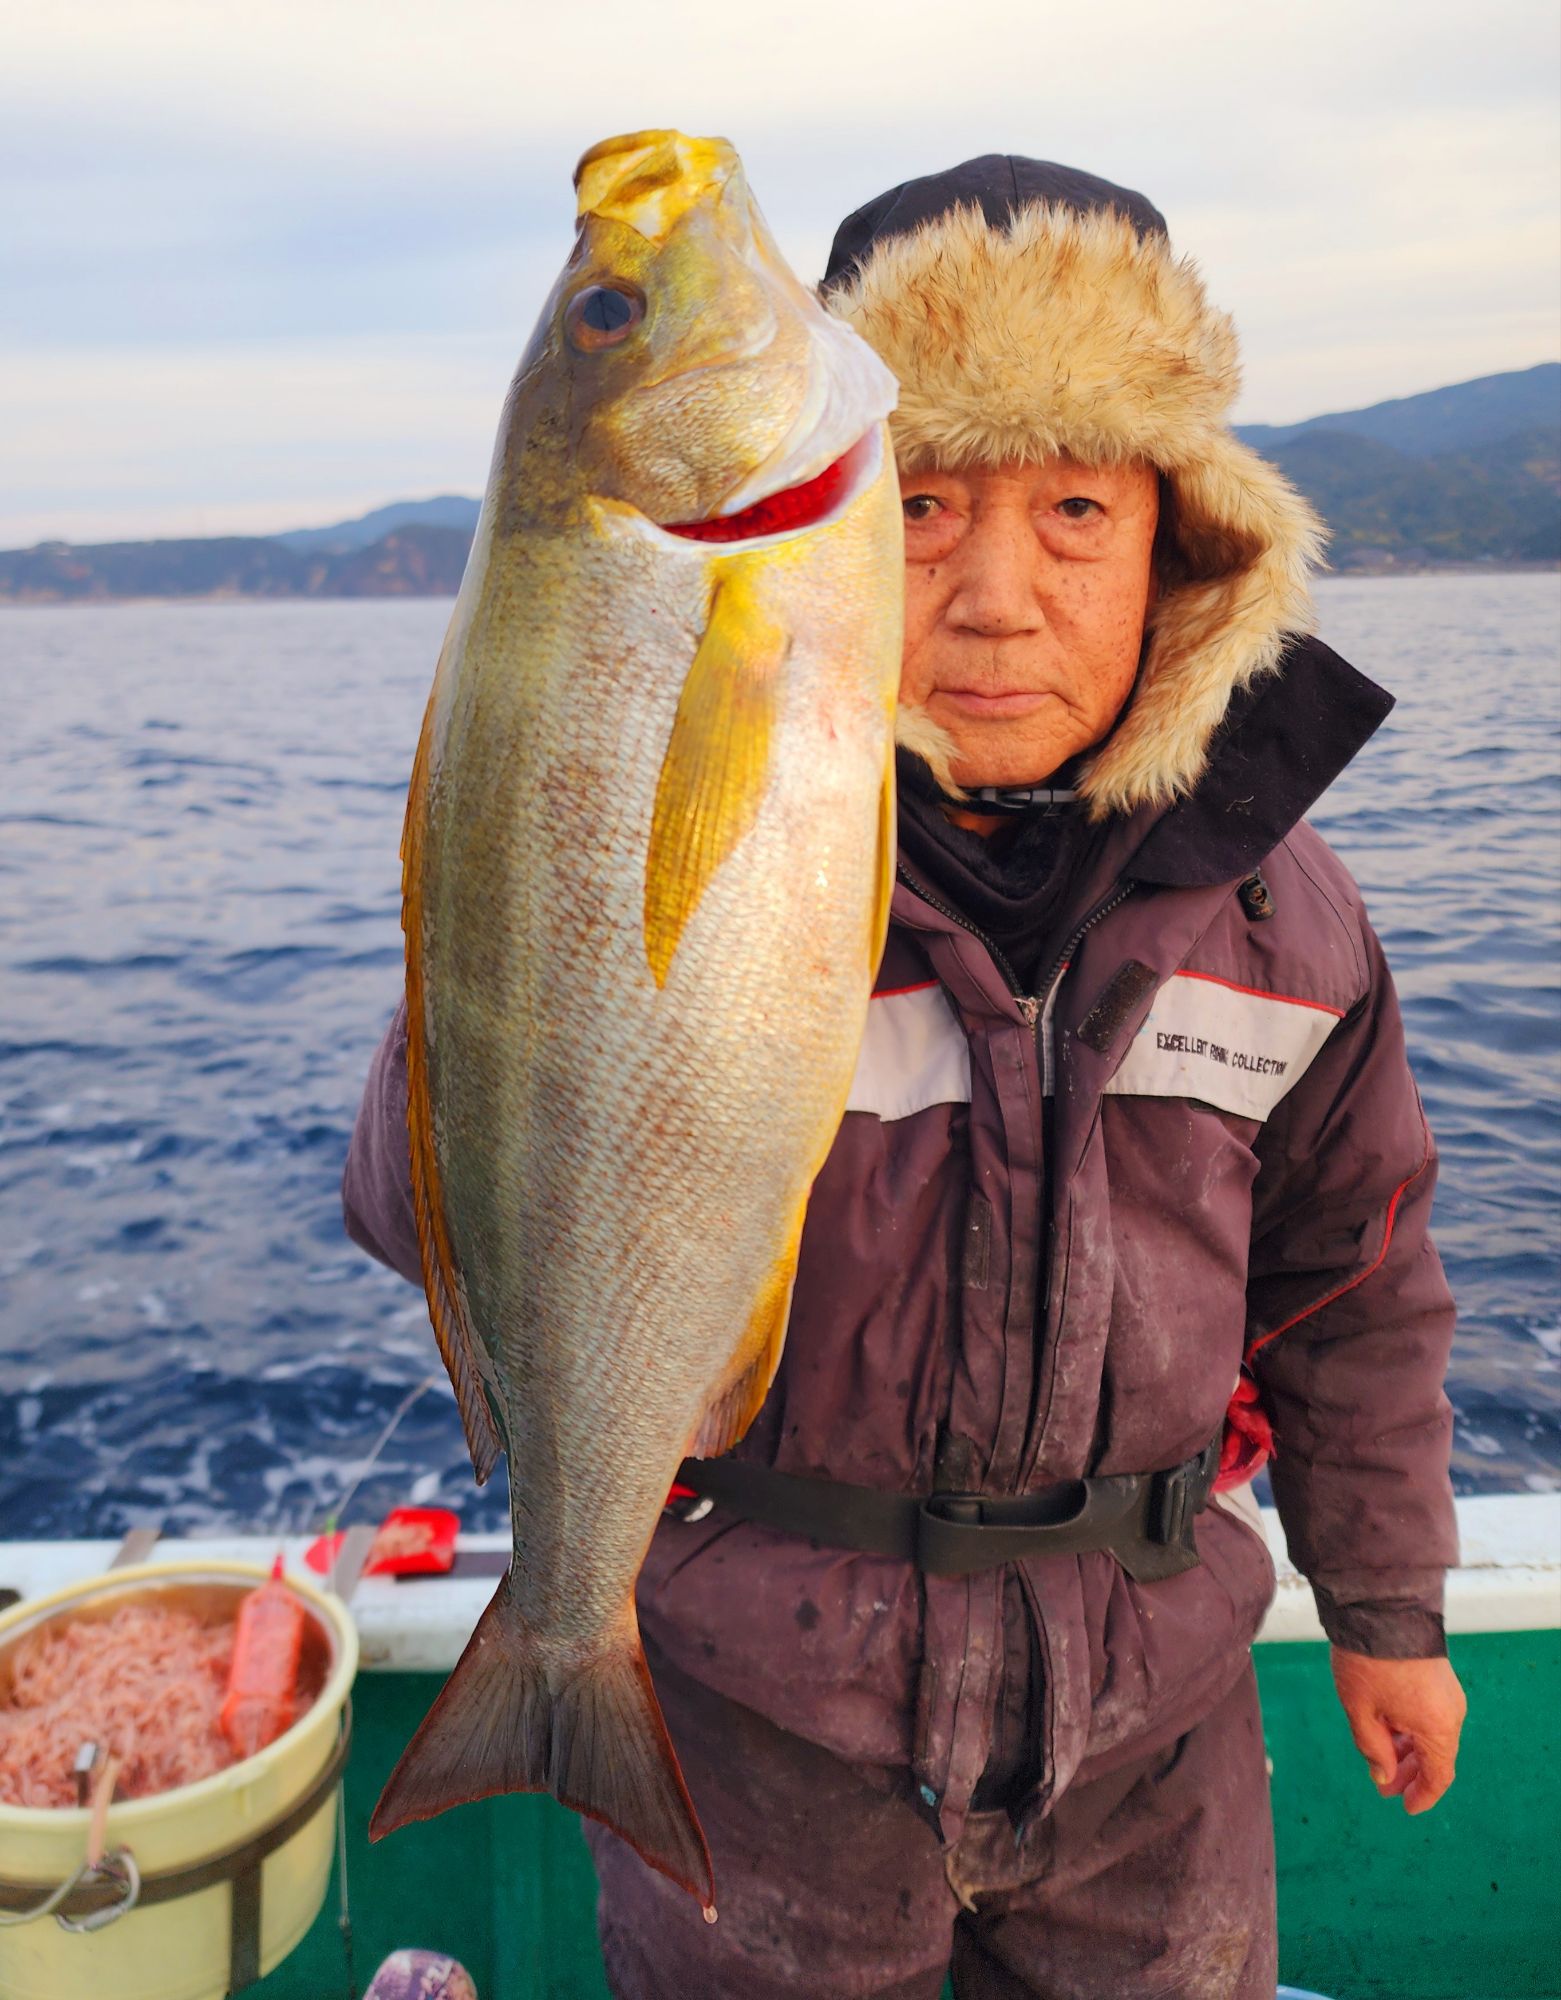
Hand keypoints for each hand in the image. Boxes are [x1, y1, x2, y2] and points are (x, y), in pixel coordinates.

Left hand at [1329, 1646, 1466, 1814]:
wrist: (1380, 1608)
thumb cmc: (1368, 1662)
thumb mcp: (1361, 1711)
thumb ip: (1373, 1749)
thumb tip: (1384, 1777)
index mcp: (1438, 1727)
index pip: (1439, 1776)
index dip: (1423, 1796)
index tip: (1406, 1808)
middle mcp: (1451, 1713)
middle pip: (1435, 1756)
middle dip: (1410, 1774)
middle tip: (1384, 1787)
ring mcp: (1447, 1693)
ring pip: (1431, 1735)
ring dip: (1408, 1751)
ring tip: (1380, 1761)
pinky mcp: (1438, 1677)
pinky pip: (1429, 1715)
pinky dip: (1410, 1729)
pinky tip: (1387, 1731)